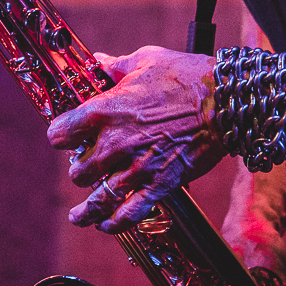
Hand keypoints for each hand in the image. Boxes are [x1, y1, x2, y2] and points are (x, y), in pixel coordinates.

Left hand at [46, 45, 226, 232]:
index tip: (64, 138)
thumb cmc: (186, 75)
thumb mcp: (145, 60)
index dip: (60, 136)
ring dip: (87, 209)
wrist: (225, 101)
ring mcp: (138, 167)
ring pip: (100, 198)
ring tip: (79, 215)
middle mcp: (116, 142)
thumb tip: (99, 61)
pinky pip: (131, 212)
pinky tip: (107, 225)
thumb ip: (116, 66)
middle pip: (79, 171)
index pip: (61, 132)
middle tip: (84, 169)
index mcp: (106, 109)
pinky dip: (116, 223)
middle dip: (79, 170)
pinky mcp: (161, 183)